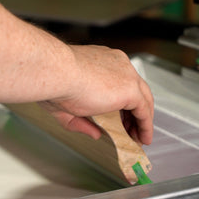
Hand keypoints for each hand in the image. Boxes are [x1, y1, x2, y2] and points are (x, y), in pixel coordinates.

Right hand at [39, 45, 153, 144]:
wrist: (56, 73)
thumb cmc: (53, 82)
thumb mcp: (66, 106)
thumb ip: (82, 121)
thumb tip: (95, 133)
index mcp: (100, 61)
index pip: (119, 81)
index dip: (121, 102)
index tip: (120, 117)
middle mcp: (117, 64)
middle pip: (135, 89)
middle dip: (134, 112)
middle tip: (131, 130)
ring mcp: (126, 75)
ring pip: (143, 99)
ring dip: (142, 121)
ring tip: (139, 137)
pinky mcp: (130, 89)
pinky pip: (144, 111)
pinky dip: (145, 126)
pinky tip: (143, 137)